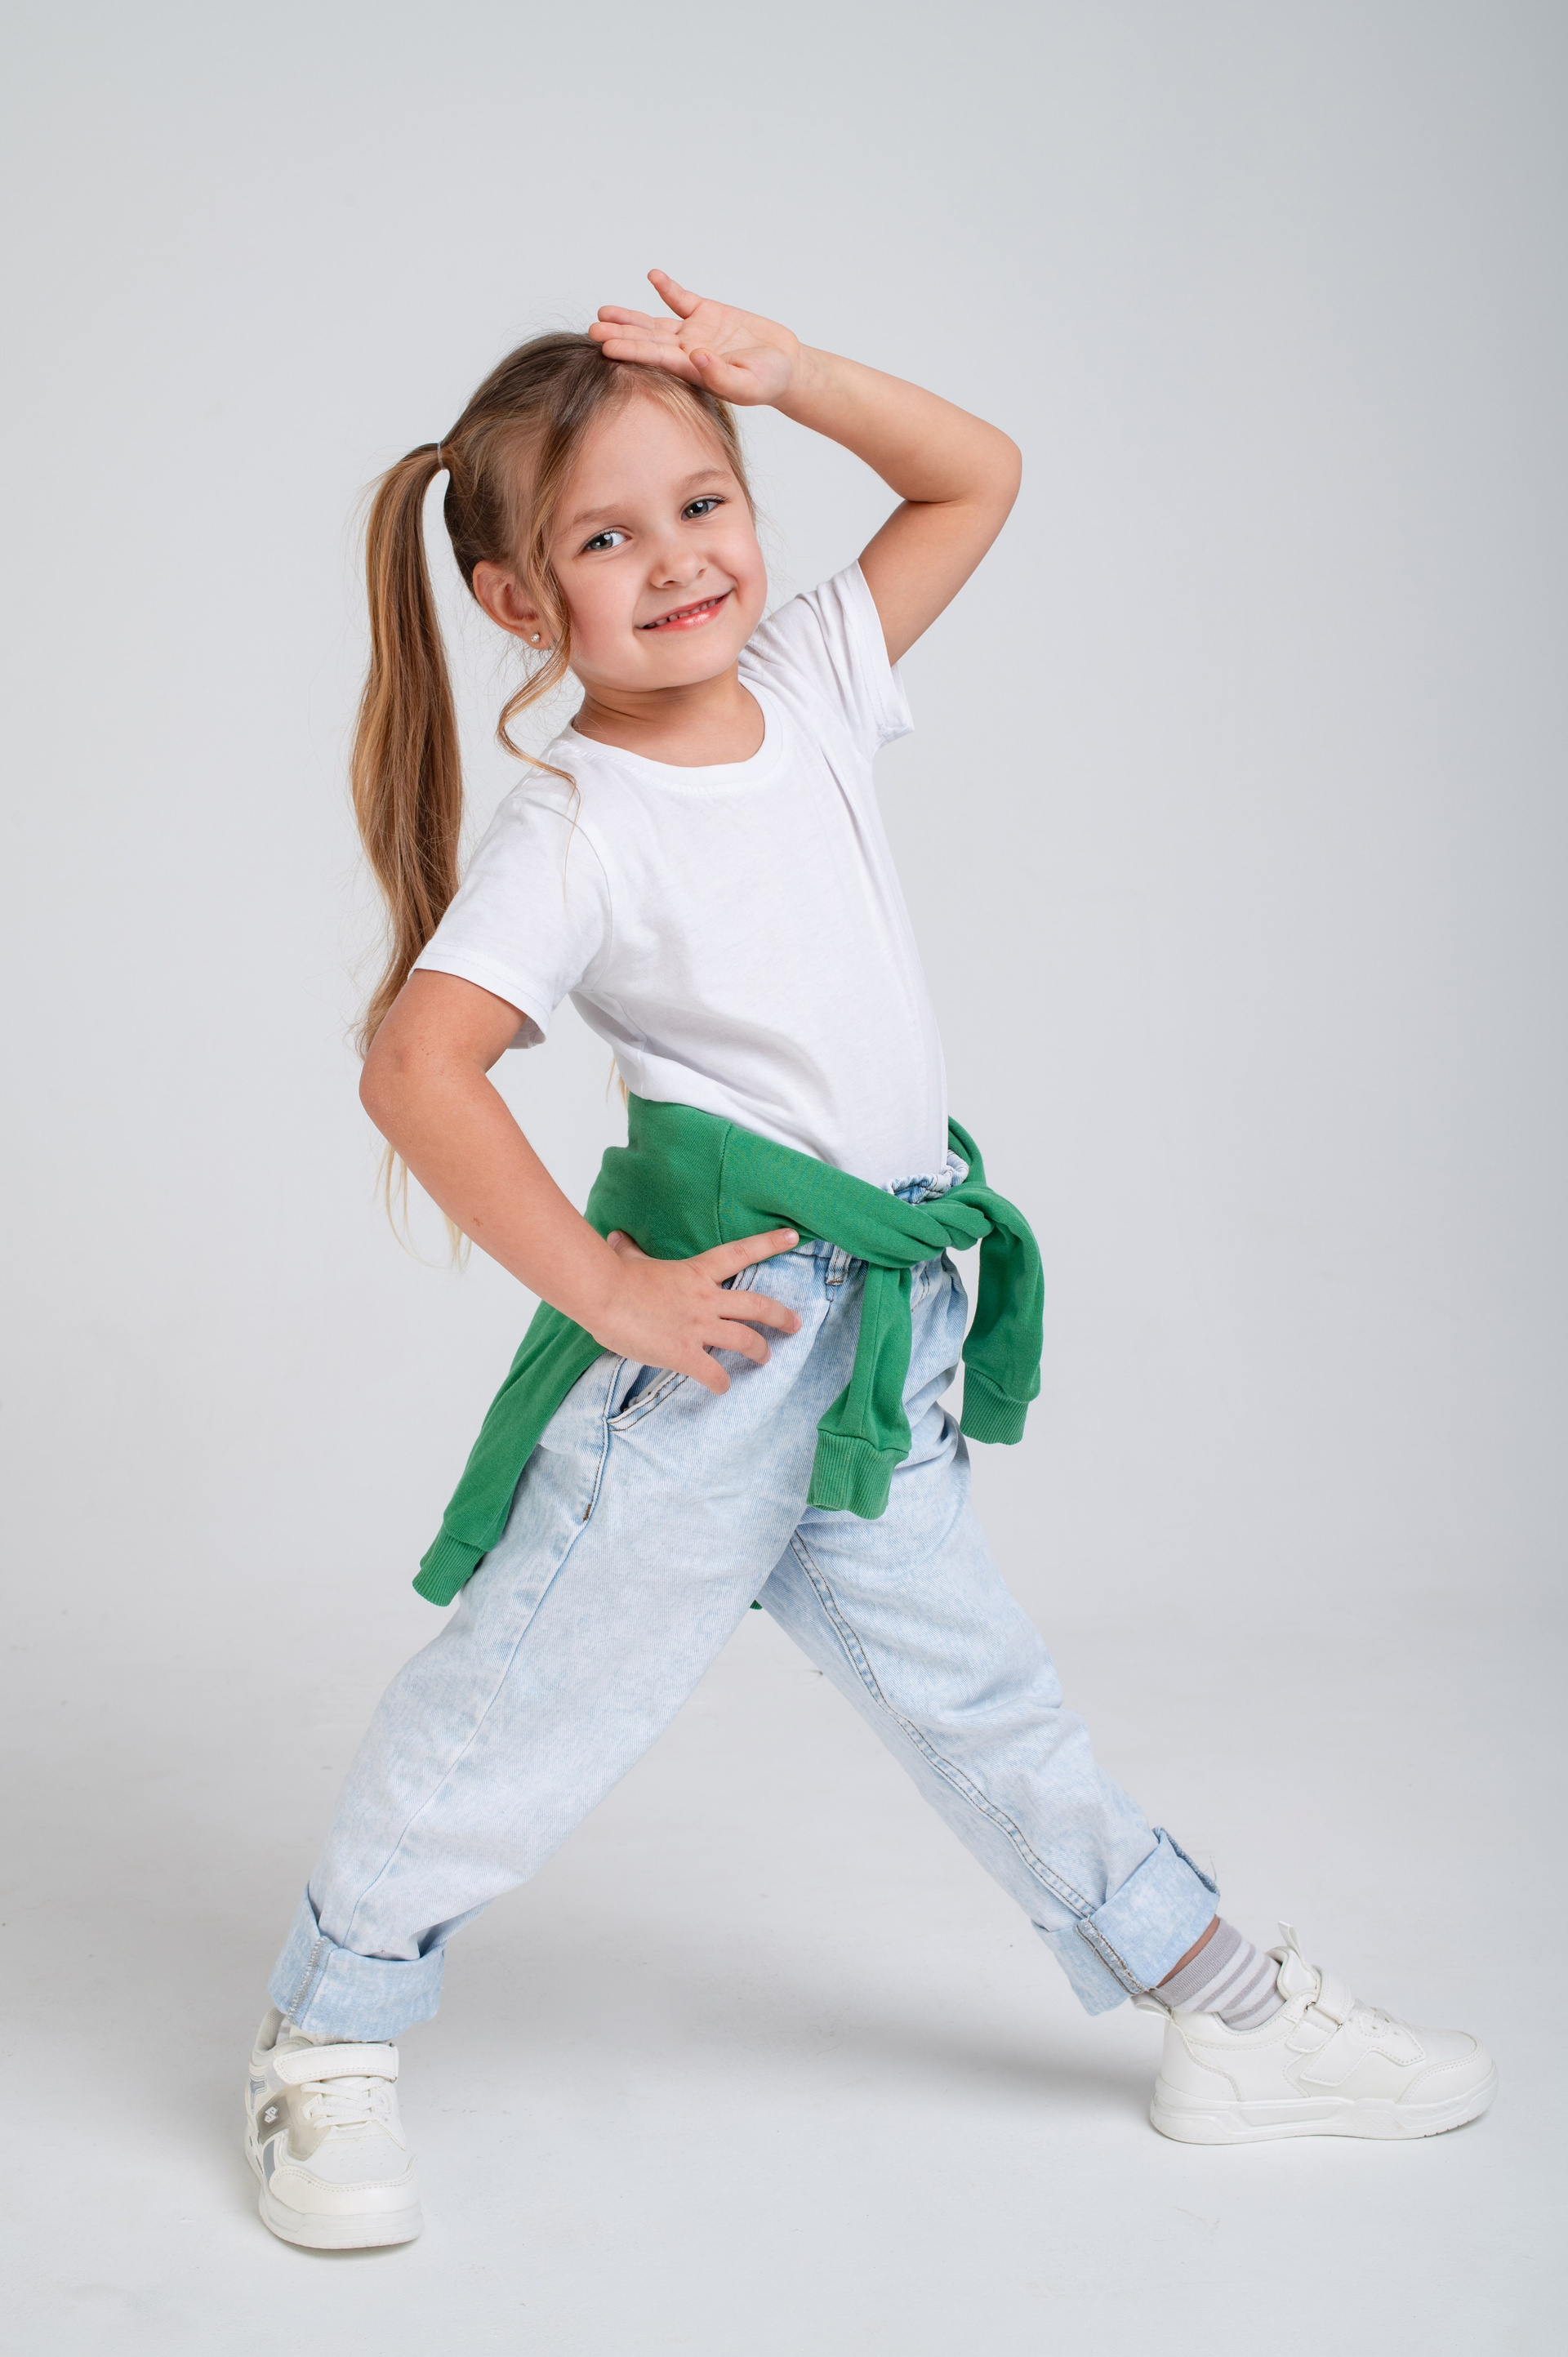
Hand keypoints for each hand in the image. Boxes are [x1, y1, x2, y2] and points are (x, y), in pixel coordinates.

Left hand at [589, 270, 804, 407]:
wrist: (785, 366)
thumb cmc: (768, 382)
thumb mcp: (749, 385)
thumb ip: (722, 376)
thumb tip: (695, 357)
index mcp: (692, 371)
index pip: (656, 359)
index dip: (631, 352)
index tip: (606, 347)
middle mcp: (686, 352)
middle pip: (647, 341)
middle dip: (620, 335)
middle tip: (591, 330)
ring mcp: (694, 332)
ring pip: (655, 323)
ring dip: (630, 318)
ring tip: (602, 312)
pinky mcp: (707, 313)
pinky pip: (682, 299)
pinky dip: (667, 288)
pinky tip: (653, 276)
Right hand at [591, 1226, 801, 1395]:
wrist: (602, 1295)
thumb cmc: (614, 1277)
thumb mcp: (629, 1258)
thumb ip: (630, 1250)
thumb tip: (615, 1237)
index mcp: (697, 1273)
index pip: (741, 1253)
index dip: (769, 1244)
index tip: (792, 1237)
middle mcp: (706, 1299)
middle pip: (757, 1306)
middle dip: (781, 1317)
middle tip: (795, 1325)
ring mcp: (698, 1327)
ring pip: (746, 1340)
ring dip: (760, 1351)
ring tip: (766, 1358)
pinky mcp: (685, 1353)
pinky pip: (714, 1373)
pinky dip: (721, 1383)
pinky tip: (721, 1387)